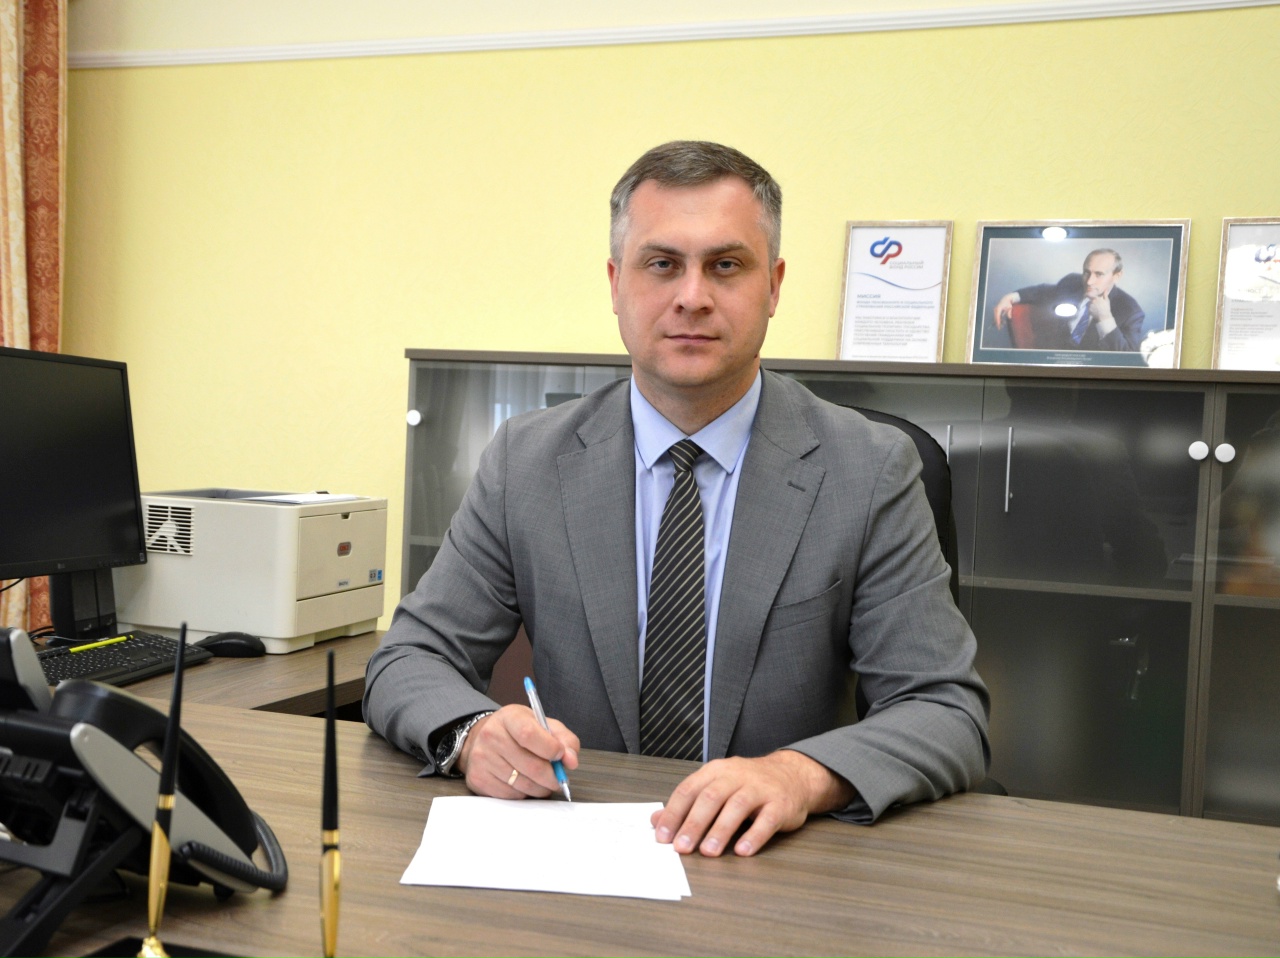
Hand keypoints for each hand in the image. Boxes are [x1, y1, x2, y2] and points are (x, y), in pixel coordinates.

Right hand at [456, 705, 578, 798]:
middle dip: (552, 777)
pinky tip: (524, 782)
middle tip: (559, 778)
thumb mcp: (543, 724)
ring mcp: (482, 758)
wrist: (484, 738)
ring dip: (540, 788)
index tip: (561, 755)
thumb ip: (564, 739)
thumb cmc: (518, 731)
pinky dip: (524, 793)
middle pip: (530, 765)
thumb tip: (571, 760)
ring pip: (522, 784)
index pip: (529, 734)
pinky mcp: (478, 778)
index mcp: (509, 717)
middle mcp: (491, 736)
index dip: (550, 749)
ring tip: (543, 781)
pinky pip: (510, 795)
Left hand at [649, 750, 855, 856]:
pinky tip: (743, 851)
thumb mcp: (716, 786)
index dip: (674, 813)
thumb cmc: (748, 784)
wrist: (793, 775)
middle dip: (694, 824)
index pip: (689, 790)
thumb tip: (656, 820)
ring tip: (709, 852)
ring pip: (737, 806)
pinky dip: (754, 836)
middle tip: (682, 848)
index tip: (662, 837)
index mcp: (716, 771)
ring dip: (721, 830)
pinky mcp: (780, 804)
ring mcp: (760, 789)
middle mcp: (736, 776)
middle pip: (711, 798)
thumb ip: (687, 804)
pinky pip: (767, 820)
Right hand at [992, 292, 1018, 328]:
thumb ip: (1009, 312)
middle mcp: (996, 309)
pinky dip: (999, 319)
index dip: (998, 321)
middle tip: (999, 328)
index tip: (998, 326)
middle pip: (996, 317)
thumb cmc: (1009, 303)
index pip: (997, 316)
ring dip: (999, 321)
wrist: (1006, 299)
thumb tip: (1009, 318)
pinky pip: (997, 316)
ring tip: (1001, 326)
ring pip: (996, 317)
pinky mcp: (996, 311)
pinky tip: (1002, 322)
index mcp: (998, 308)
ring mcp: (995, 310)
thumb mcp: (1010, 308)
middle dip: (998, 323)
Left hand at [1090, 290, 1115, 326]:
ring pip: (1089, 304)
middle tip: (1096, 303)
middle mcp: (1091, 302)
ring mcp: (1089, 306)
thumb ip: (1105, 294)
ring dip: (1091, 305)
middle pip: (1089, 300)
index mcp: (1096, 298)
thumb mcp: (1107, 300)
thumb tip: (1105, 289)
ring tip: (1097, 307)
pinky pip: (1089, 308)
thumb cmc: (1106, 308)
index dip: (1087, 294)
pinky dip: (1091, 309)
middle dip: (1092, 301)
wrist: (1104, 316)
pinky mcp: (1089, 310)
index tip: (1086, 294)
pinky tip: (1095, 310)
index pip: (1088, 295)